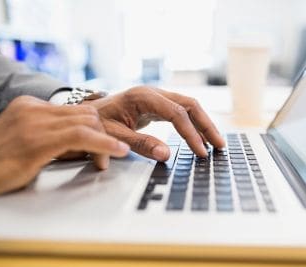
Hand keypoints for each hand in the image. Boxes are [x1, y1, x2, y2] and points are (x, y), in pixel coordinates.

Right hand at [0, 96, 128, 195]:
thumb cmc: (0, 164)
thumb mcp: (29, 141)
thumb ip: (53, 135)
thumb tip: (86, 144)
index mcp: (30, 106)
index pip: (76, 110)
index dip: (95, 128)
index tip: (102, 144)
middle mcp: (33, 109)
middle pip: (86, 113)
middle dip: (102, 134)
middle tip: (107, 155)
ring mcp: (34, 122)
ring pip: (88, 122)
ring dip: (105, 142)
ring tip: (106, 161)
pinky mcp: (38, 141)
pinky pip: (82, 136)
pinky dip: (104, 144)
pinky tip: (117, 151)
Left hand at [85, 86, 224, 160]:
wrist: (85, 114)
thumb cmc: (96, 123)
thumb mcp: (114, 135)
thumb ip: (140, 144)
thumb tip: (167, 155)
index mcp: (143, 97)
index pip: (176, 113)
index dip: (190, 134)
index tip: (200, 152)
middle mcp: (153, 93)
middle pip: (189, 104)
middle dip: (206, 125)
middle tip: (219, 145)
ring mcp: (156, 97)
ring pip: (188, 106)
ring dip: (203, 124)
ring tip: (215, 142)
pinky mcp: (156, 105)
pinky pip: (180, 112)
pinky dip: (193, 124)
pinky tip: (199, 137)